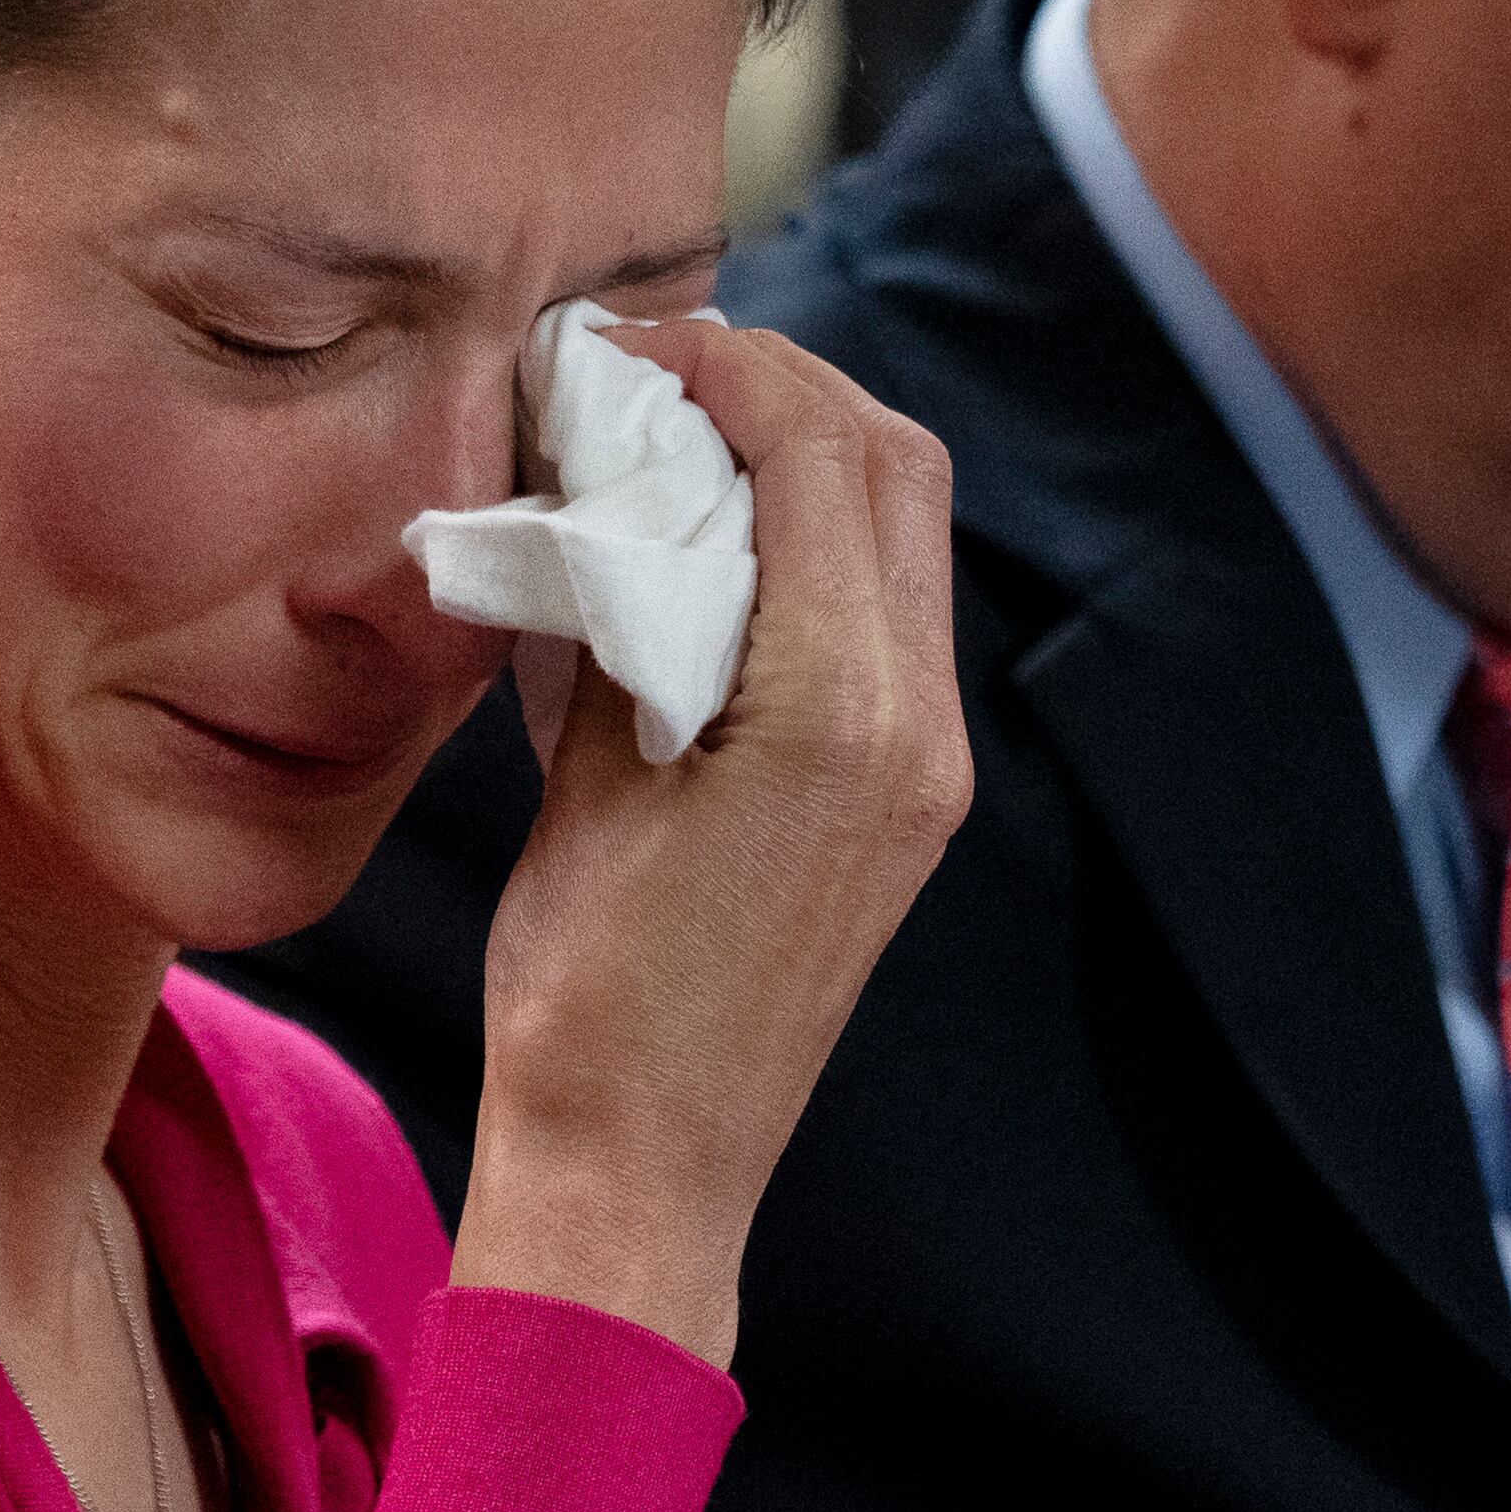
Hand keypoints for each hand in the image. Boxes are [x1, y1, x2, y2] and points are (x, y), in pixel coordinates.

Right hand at [449, 318, 969, 1362]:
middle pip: (894, 468)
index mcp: (836, 712)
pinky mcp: (910, 799)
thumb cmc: (585, 1001)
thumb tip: (618, 486)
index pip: (817, 458)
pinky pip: (888, 615)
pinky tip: (718, 547)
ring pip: (904, 533)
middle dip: (785, 390)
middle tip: (664, 373)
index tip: (631, 344)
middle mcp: (913, 726)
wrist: (646, 1167)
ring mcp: (926, 766)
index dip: (728, 368)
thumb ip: (624, 615)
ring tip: (686, 443)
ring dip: (809, 458)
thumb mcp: (584, 782)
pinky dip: (817, 544)